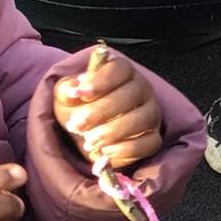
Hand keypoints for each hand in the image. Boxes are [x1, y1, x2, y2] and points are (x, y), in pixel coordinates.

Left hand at [54, 52, 161, 169]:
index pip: (120, 69)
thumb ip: (66, 90)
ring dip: (112, 131)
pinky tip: (105, 151)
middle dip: (101, 111)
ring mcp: (151, 113)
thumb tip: (72, 90)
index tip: (81, 94)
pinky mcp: (153, 137)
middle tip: (78, 124)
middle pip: (131, 95)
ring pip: (141, 119)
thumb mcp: (67, 96)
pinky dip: (125, 149)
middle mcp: (142, 89)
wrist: (88, 134)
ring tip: (89, 141)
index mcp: (122, 72)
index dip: (101, 81)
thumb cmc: (80, 108)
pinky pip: (149, 143)